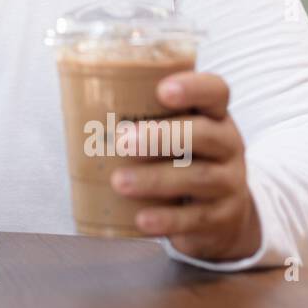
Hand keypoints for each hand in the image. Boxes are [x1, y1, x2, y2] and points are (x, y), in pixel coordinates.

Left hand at [109, 72, 262, 261]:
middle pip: (204, 134)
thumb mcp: (176, 136)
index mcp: (214, 116)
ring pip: (197, 178)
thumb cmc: (185, 160)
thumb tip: (78, 105)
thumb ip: (144, 119)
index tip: (162, 90)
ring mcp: (229, 183)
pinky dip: (167, 220)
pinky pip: (196, 218)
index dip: (193, 87)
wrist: (224, 216)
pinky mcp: (222, 218)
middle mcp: (228, 146)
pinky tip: (142, 219)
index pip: (215, 91)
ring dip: (155, 179)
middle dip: (161, 136)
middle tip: (122, 141)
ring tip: (119, 182)